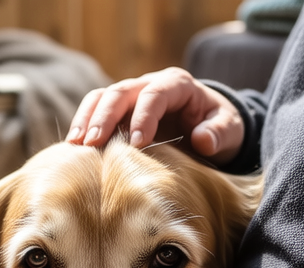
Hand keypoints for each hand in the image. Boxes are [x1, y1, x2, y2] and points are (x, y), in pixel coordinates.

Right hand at [66, 67, 244, 164]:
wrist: (208, 126)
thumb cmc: (218, 127)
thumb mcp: (230, 130)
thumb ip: (220, 133)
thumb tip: (202, 140)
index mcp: (177, 85)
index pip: (154, 94)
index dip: (143, 117)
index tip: (137, 144)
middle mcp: (149, 84)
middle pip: (120, 92)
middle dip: (105, 116)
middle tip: (94, 143)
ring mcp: (131, 96)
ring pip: (101, 98)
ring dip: (87, 120)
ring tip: (76, 145)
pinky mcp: (118, 111)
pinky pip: (95, 111)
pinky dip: (83, 126)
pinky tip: (73, 148)